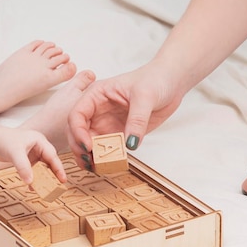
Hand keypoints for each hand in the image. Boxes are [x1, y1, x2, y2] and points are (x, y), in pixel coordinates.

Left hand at [0, 128, 65, 184]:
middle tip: (58, 187)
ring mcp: (33, 153)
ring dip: (43, 178)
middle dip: (53, 175)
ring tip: (46, 190)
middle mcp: (38, 146)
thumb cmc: (2, 141)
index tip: (62, 179)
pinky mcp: (26, 159)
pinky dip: (34, 178)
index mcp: (39, 141)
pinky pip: (34, 171)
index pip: (52, 155)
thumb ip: (23, 167)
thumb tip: (30, 182)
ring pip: (42, 168)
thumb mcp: (14, 153)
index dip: (58, 168)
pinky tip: (32, 187)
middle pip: (50, 162)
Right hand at [67, 60, 181, 167]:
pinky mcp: (116, 134)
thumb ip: (137, 120)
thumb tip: (130, 144)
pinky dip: (103, 159)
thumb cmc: (155, 79)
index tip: (89, 146)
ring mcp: (105, 123)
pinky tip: (107, 166)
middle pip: (77, 132)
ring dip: (88, 156)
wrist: (170, 83)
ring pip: (88, 143)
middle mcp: (96, 110)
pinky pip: (105, 149)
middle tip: (90, 161)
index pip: (76, 115)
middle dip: (79, 148)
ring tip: (95, 168)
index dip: (78, 132)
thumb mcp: (146, 96)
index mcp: (96, 95)